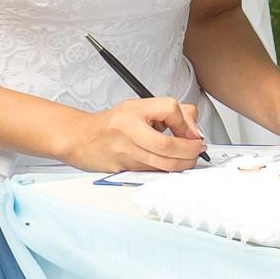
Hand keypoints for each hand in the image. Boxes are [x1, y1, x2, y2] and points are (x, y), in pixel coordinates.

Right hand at [67, 94, 206, 173]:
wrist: (81, 138)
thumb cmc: (111, 123)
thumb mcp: (139, 106)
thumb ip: (169, 113)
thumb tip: (193, 130)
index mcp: (133, 110)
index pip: (169, 110)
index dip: (186, 122)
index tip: (191, 130)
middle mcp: (128, 131)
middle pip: (168, 145)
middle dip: (189, 150)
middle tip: (198, 149)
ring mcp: (126, 152)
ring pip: (164, 164)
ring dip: (184, 163)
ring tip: (190, 158)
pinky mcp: (126, 168)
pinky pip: (155, 172)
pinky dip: (170, 169)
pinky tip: (174, 164)